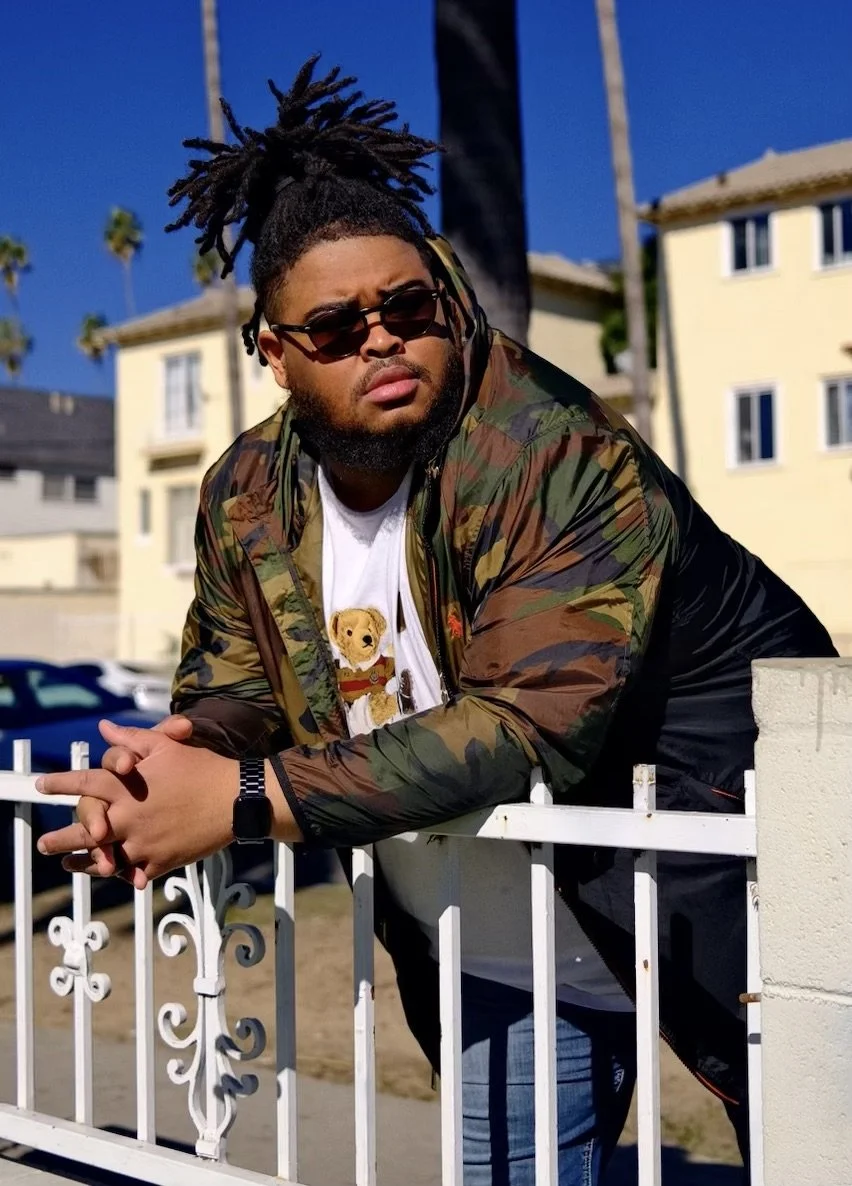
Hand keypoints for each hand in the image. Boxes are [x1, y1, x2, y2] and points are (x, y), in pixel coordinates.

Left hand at [36, 721, 236, 889]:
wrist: (235, 799)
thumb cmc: (202, 768)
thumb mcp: (166, 746)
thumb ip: (131, 739)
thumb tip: (104, 729)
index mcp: (125, 786)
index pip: (85, 782)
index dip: (60, 783)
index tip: (41, 785)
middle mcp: (128, 816)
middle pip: (84, 828)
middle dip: (61, 836)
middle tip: (44, 843)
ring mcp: (142, 842)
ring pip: (103, 856)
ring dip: (82, 861)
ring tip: (66, 864)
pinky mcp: (159, 861)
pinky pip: (133, 872)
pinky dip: (121, 874)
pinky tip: (111, 875)